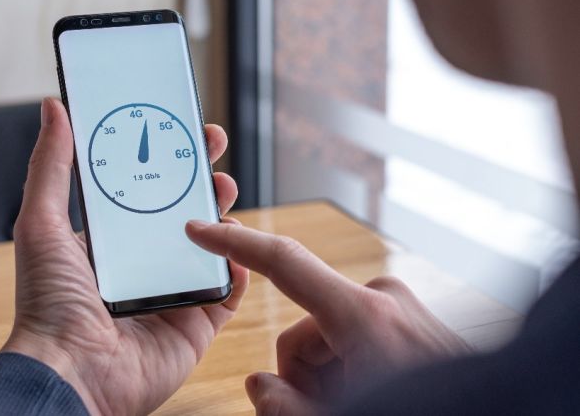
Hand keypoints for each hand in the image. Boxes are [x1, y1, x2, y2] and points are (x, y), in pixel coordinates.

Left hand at [3, 98, 249, 414]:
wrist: (71, 371)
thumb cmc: (47, 302)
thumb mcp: (41, 223)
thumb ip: (51, 166)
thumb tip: (54, 108)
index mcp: (110, 241)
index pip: (145, 191)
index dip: (166, 159)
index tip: (182, 128)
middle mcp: (143, 264)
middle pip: (184, 213)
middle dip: (202, 177)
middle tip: (212, 148)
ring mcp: (172, 293)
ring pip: (212, 246)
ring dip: (225, 215)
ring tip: (223, 191)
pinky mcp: (196, 324)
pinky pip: (228, 292)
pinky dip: (240, 267)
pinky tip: (239, 246)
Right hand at [185, 221, 469, 414]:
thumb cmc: (426, 414)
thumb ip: (283, 406)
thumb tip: (258, 384)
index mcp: (365, 317)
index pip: (285, 262)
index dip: (235, 244)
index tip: (201, 229)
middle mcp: (384, 300)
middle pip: (303, 327)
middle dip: (302, 373)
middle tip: (321, 408)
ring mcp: (401, 309)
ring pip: (329, 337)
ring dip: (328, 376)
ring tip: (352, 405)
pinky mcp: (412, 320)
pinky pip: (357, 337)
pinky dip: (352, 370)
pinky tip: (370, 395)